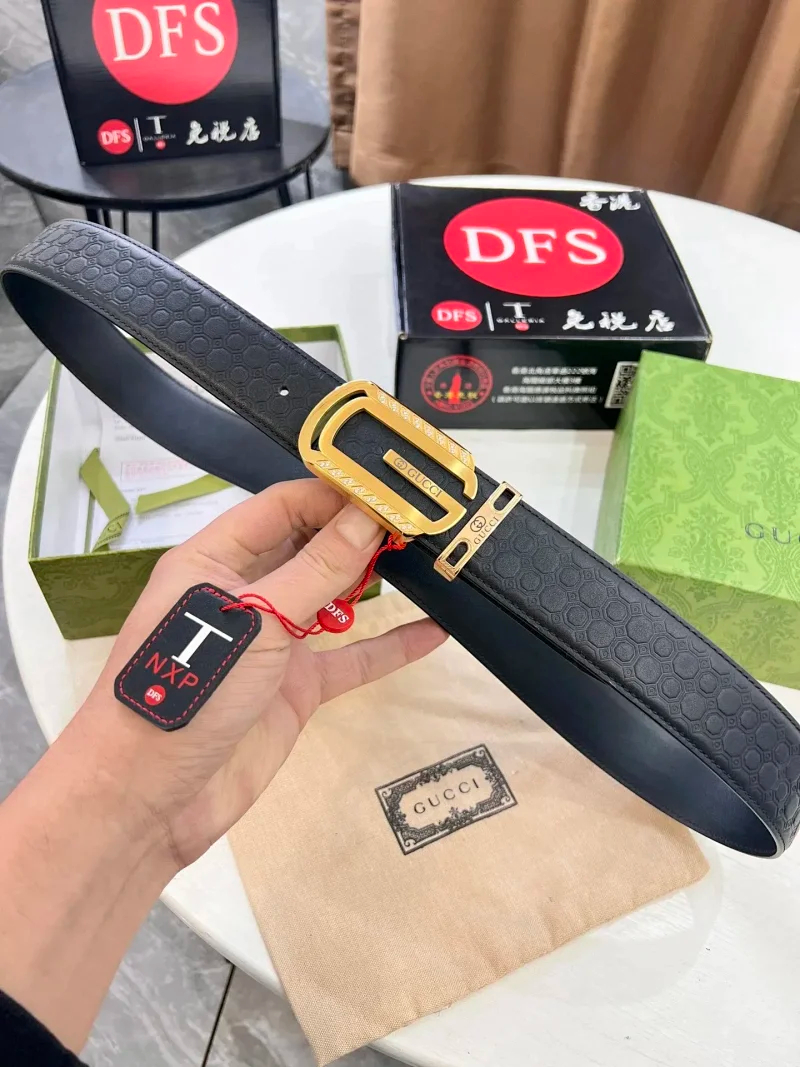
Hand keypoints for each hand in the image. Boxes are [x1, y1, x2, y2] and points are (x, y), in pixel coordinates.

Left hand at [71, 479, 445, 870]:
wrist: (150, 801)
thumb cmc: (187, 691)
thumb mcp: (255, 620)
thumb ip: (316, 570)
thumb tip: (369, 516)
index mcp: (215, 560)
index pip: (281, 506)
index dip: (333, 494)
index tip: (391, 490)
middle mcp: (245, 593)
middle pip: (310, 546)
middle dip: (359, 532)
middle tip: (422, 519)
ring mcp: (273, 642)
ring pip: (333, 599)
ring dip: (376, 582)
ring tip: (433, 558)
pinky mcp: (295, 689)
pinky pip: (351, 659)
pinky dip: (390, 647)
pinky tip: (434, 631)